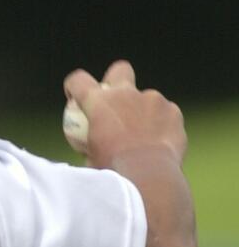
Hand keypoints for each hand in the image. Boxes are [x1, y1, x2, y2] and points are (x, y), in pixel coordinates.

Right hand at [63, 60, 185, 168]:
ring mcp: (151, 99)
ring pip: (147, 99)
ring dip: (144, 111)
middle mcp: (124, 93)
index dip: (74, 86)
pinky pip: (166, 114)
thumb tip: (89, 151)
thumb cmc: (115, 169)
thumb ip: (91, 145)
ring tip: (146, 137)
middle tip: (117, 102)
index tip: (76, 98)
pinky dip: (163, 125)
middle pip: (120, 70)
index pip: (78, 79)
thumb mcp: (91, 158)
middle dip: (117, 79)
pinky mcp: (172, 111)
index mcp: (98, 102)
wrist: (149, 176)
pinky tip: (161, 142)